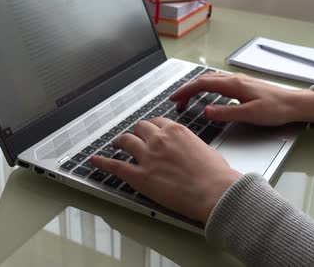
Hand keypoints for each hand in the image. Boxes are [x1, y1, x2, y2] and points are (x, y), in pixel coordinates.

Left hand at [90, 118, 241, 222]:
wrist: (215, 191)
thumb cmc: (217, 175)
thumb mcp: (206, 150)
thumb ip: (190, 146)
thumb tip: (188, 150)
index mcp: (176, 131)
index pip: (157, 122)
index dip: (151, 127)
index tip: (149, 130)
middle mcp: (159, 140)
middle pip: (140, 128)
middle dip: (136, 132)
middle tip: (133, 137)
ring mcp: (148, 157)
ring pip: (126, 141)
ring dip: (120, 142)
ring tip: (115, 144)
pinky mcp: (140, 176)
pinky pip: (116, 166)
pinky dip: (103, 162)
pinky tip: (96, 160)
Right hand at [170, 72, 313, 125]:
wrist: (296, 104)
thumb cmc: (276, 109)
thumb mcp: (249, 115)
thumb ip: (226, 112)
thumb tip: (205, 111)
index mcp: (233, 85)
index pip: (202, 84)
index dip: (185, 91)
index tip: (174, 99)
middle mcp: (234, 80)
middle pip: (204, 80)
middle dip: (187, 90)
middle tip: (177, 102)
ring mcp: (239, 81)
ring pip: (211, 80)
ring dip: (196, 88)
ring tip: (188, 99)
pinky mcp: (244, 85)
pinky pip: (218, 83)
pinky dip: (206, 87)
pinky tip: (208, 95)